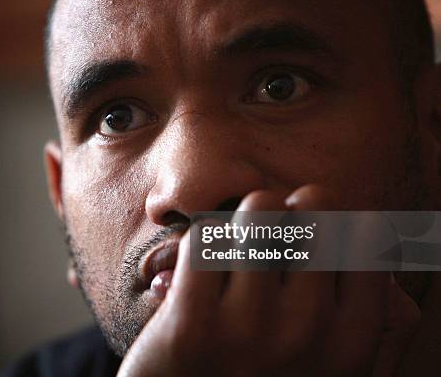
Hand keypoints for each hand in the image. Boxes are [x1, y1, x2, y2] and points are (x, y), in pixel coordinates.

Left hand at [117, 185, 419, 376]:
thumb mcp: (335, 363)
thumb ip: (368, 314)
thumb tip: (375, 242)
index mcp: (353, 340)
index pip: (365, 231)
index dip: (332, 219)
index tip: (308, 234)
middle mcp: (309, 331)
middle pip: (315, 205)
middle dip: (289, 208)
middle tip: (269, 235)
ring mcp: (249, 329)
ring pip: (258, 208)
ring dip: (244, 220)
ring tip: (235, 250)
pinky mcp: (191, 324)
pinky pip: (204, 237)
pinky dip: (200, 244)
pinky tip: (198, 274)